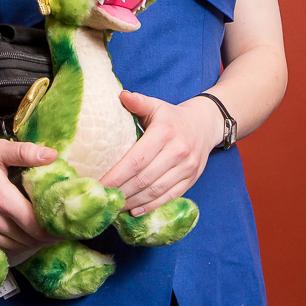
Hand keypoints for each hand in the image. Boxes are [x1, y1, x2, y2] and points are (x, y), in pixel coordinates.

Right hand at [0, 136, 57, 257]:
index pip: (35, 225)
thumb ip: (25, 153)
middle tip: (57, 233)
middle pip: (26, 239)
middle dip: (44, 238)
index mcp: (1, 197)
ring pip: (12, 248)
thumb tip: (52, 155)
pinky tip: (18, 241)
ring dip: (28, 245)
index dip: (52, 231)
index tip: (63, 228)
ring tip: (41, 238)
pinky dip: (9, 249)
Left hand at [99, 91, 223, 215]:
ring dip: (133, 202)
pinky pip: (169, 197)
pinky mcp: (191, 179)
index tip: (99, 184)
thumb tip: (121, 95)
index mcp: (164, 132)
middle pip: (144, 179)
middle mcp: (178, 151)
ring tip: (115, 207)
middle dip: (122, 191)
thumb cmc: (172, 117)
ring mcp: (187, 168)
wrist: (206, 124)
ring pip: (156, 191)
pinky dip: (151, 206)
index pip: (137, 159)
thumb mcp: (156, 105)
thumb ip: (138, 102)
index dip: (117, 175)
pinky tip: (134, 210)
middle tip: (103, 199)